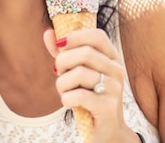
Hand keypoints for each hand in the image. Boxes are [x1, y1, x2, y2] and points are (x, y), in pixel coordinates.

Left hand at [43, 28, 138, 142]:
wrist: (106, 131)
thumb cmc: (89, 97)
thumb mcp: (75, 72)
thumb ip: (63, 53)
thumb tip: (48, 33)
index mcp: (111, 58)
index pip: (97, 36)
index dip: (76, 36)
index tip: (60, 44)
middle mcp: (117, 70)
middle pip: (84, 53)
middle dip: (63, 62)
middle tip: (59, 73)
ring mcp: (114, 88)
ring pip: (79, 73)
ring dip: (62, 84)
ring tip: (65, 92)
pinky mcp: (108, 107)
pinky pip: (77, 95)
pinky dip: (66, 99)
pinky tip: (70, 103)